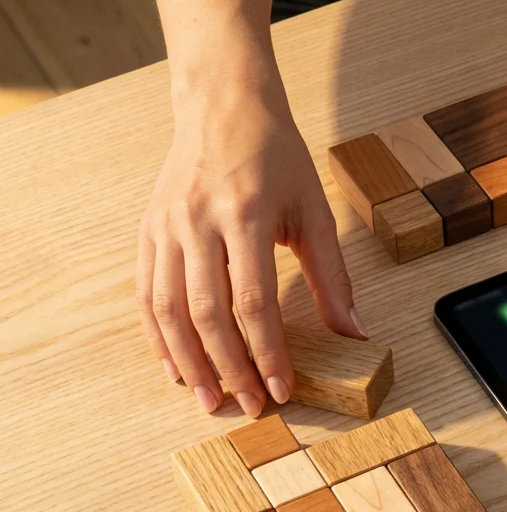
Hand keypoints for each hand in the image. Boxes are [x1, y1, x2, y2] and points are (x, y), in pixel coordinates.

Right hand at [136, 91, 363, 415]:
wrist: (223, 106)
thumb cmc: (276, 157)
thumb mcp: (315, 210)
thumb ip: (333, 276)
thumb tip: (354, 332)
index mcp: (246, 215)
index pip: (254, 302)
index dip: (267, 352)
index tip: (281, 389)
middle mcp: (198, 222)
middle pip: (208, 313)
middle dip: (229, 367)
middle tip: (249, 405)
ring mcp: (166, 226)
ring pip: (168, 309)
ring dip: (189, 361)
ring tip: (210, 397)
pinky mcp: (148, 230)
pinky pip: (145, 293)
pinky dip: (158, 335)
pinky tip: (176, 364)